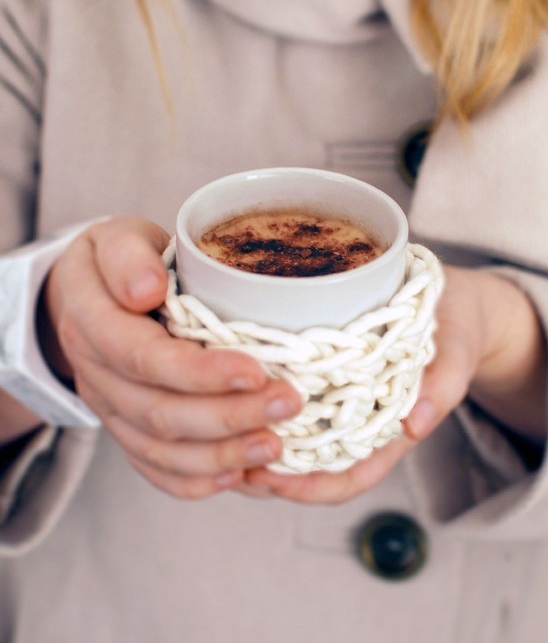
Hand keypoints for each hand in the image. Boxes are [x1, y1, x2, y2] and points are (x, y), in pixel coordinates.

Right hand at [38, 217, 302, 499]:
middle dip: (228, 416)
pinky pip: (157, 470)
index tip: (255, 371)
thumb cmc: (119, 262)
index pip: (145, 357)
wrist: (86, 298)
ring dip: (222, 455)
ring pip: (161, 452)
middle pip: (160, 414)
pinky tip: (241, 476)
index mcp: (92, 324)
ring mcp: (112, 411)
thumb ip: (127, 257)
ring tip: (277, 447)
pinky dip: (199, 480)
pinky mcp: (128, 432)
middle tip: (289, 404)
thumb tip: (146, 289)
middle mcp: (98, 377)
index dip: (200, 372)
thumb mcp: (116, 238)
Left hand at [244, 264, 547, 503]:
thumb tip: (416, 423)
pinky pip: (289, 398)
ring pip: (293, 437)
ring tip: (217, 431)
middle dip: (270, 473)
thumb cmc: (453, 329)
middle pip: (310, 466)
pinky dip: (261, 403)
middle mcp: (357, 421)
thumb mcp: (454, 353)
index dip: (312, 488)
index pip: (349, 476)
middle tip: (226, 459)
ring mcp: (339, 399)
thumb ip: (441, 386)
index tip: (273, 481)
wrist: (452, 301)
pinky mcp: (323, 372)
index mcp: (389, 429)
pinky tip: (232, 391)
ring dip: (256, 442)